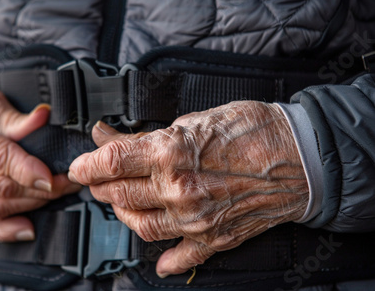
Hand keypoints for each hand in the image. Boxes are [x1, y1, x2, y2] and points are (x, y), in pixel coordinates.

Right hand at [0, 75, 80, 241]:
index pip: (2, 160)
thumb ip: (13, 116)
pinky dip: (7, 229)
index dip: (31, 171)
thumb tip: (43, 118)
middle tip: (72, 181)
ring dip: (35, 205)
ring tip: (61, 194)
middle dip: (45, 189)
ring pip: (0, 207)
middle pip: (6, 187)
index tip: (56, 177)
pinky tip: (28, 227)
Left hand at [68, 101, 308, 276]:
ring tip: (122, 200)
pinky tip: (159, 257)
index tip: (79, 166)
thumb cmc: (251, 130)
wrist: (300, 157)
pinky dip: (165, 258)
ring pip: (139, 225)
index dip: (86, 164)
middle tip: (99, 177)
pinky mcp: (214, 238)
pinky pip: (179, 255)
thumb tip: (108, 136)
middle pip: (119, 194)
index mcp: (171, 155)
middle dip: (100, 185)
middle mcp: (178, 191)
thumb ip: (144, 136)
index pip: (110, 162)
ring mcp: (195, 219)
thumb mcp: (192, 121)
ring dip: (123, 212)